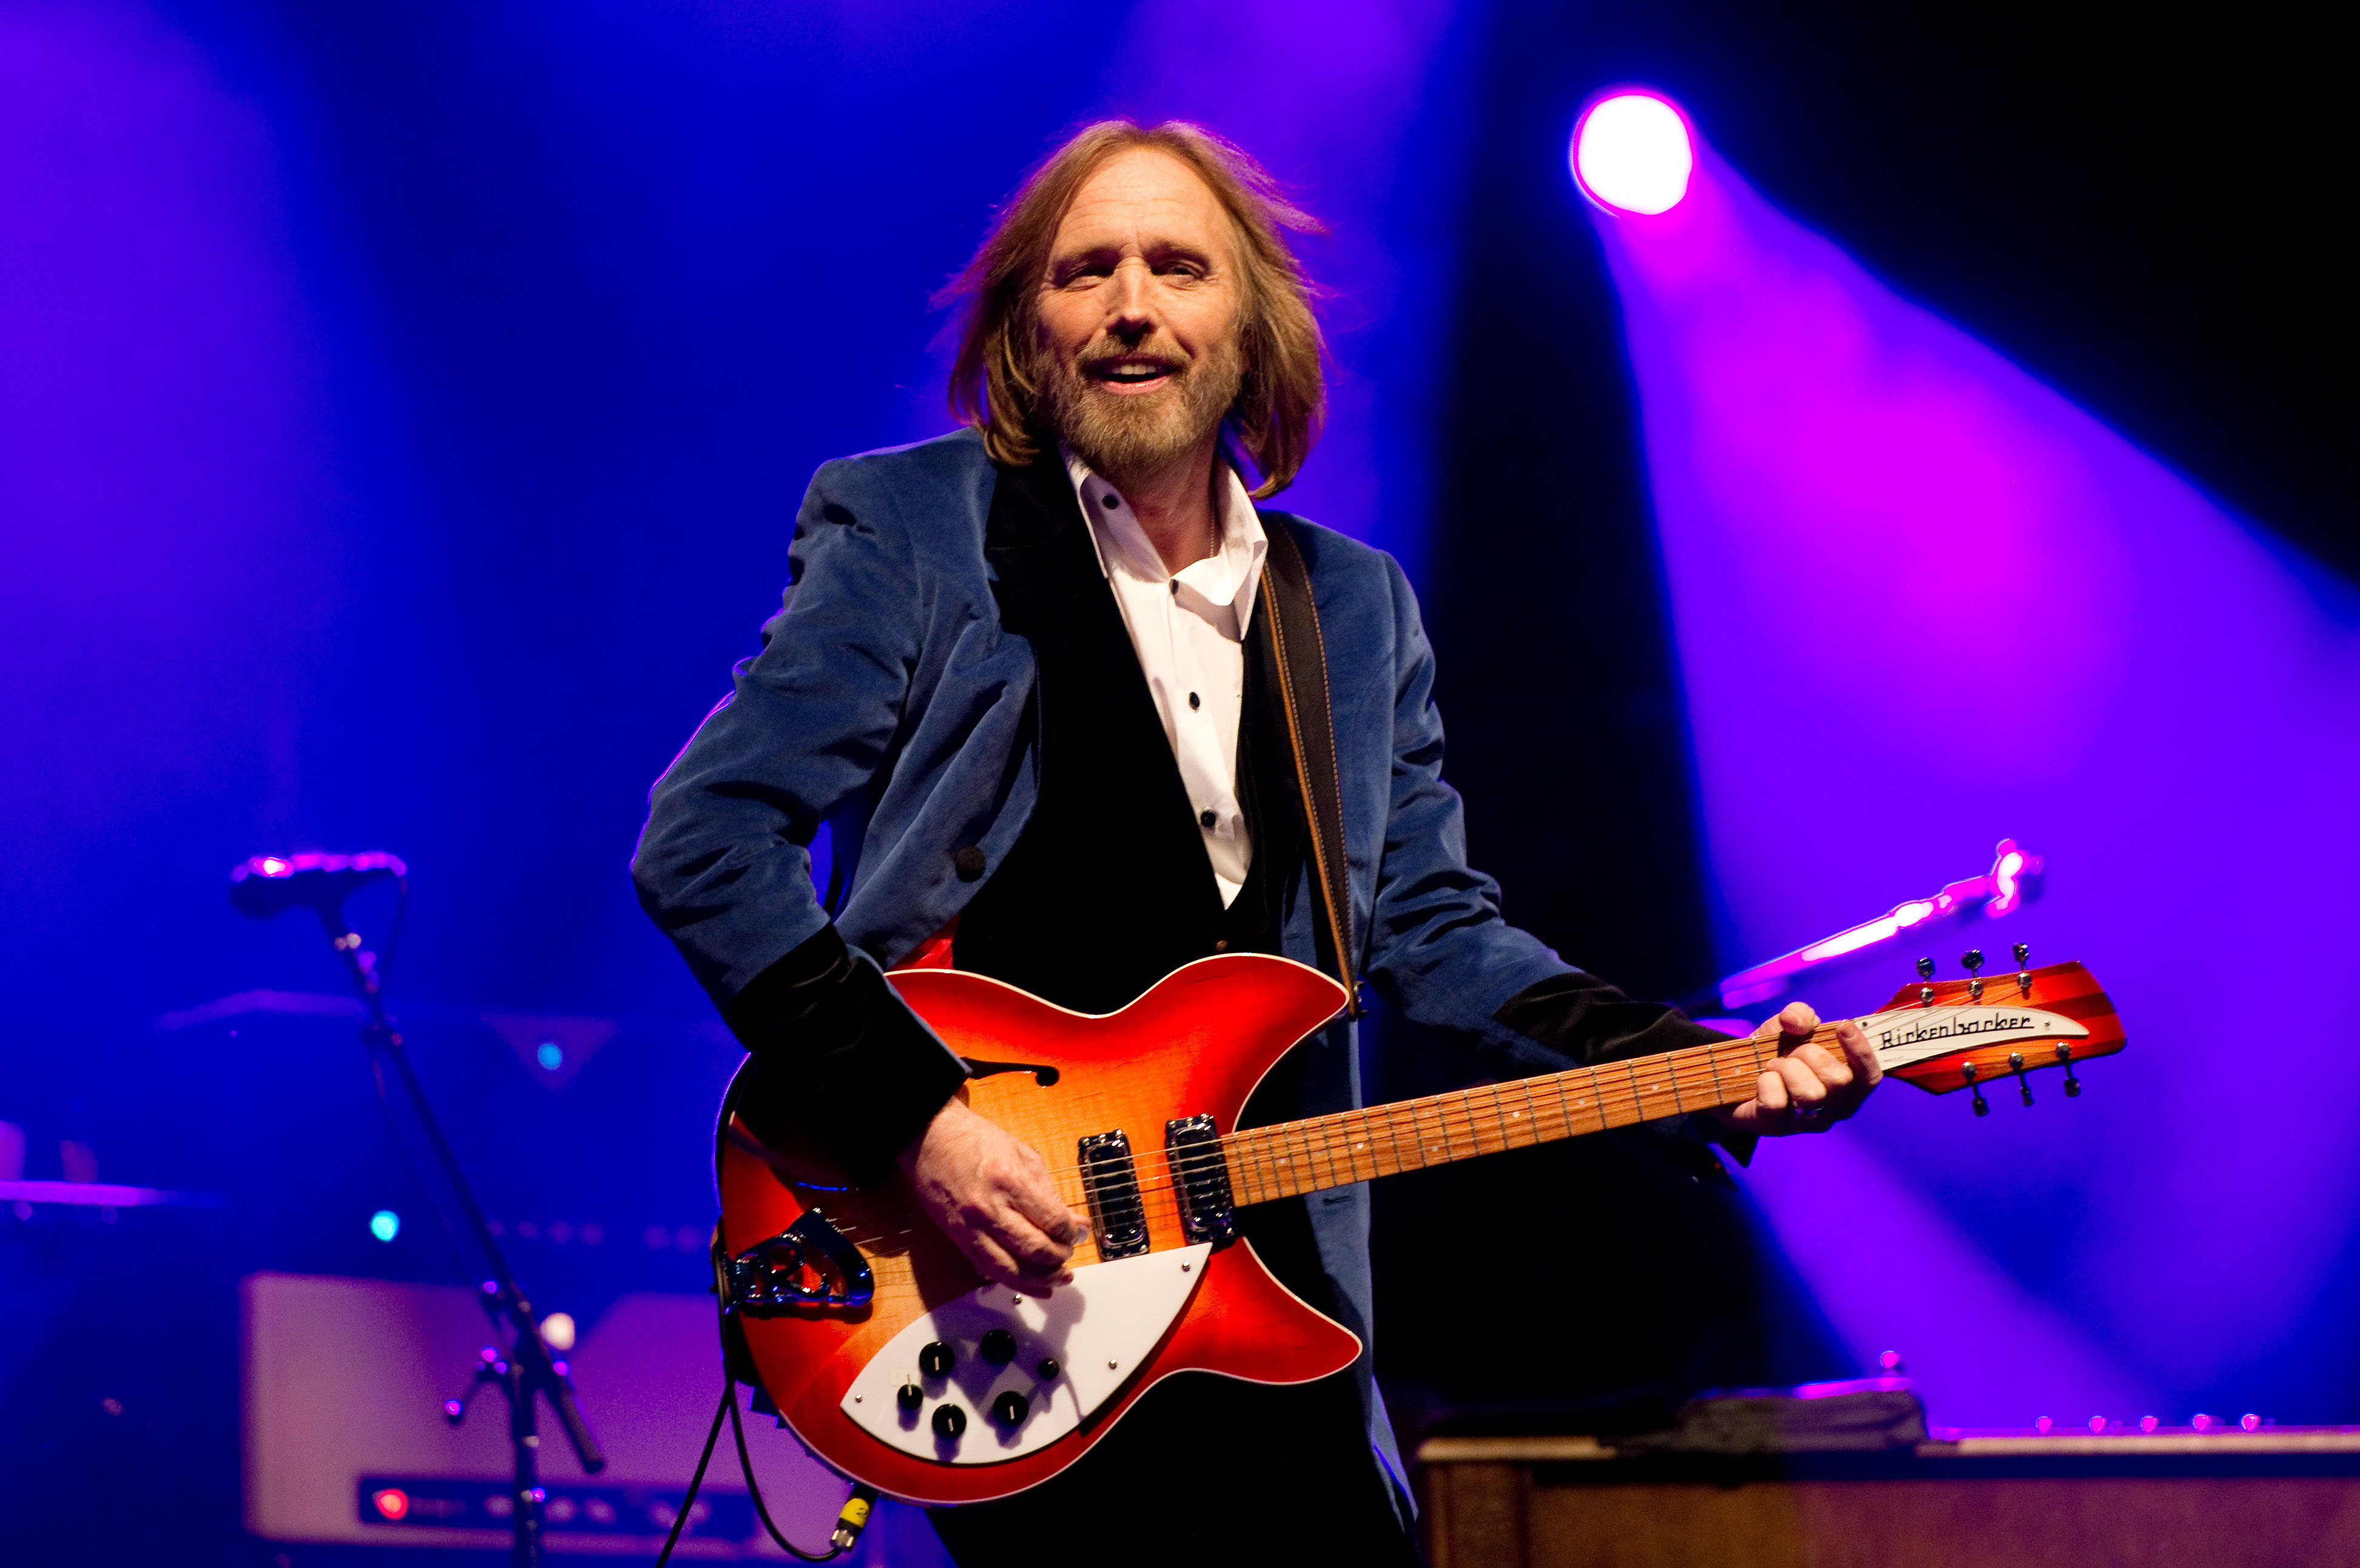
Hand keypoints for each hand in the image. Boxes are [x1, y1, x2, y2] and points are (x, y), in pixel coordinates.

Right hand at [897, 1095, 1091, 1296]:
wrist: (929, 1140)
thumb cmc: (977, 1140)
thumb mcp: (1022, 1154)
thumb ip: (1049, 1191)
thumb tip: (1075, 1222)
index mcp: (1009, 1181)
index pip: (1052, 1221)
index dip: (1072, 1232)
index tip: (1079, 1231)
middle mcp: (989, 1209)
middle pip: (1035, 1250)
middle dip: (1060, 1257)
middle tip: (1069, 1251)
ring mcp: (972, 1229)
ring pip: (1013, 1270)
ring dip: (1043, 1279)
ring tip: (1061, 1277)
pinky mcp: (960, 1241)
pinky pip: (992, 1272)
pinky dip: (1018, 1284)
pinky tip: (1038, 1286)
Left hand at [1705, 1001, 1880, 1136]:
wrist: (1734, 1074)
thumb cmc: (1774, 1051)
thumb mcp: (1788, 1026)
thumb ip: (1799, 1014)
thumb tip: (1795, 1021)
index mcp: (1847, 1084)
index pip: (1869, 1076)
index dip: (1862, 1052)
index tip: (1842, 1025)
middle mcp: (1833, 1108)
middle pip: (1839, 1080)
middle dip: (1811, 1054)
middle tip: (1791, 1051)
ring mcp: (1806, 1122)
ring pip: (1811, 1094)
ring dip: (1787, 1068)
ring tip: (1774, 1065)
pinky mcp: (1776, 1127)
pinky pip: (1776, 1102)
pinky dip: (1766, 1081)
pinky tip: (1762, 1080)